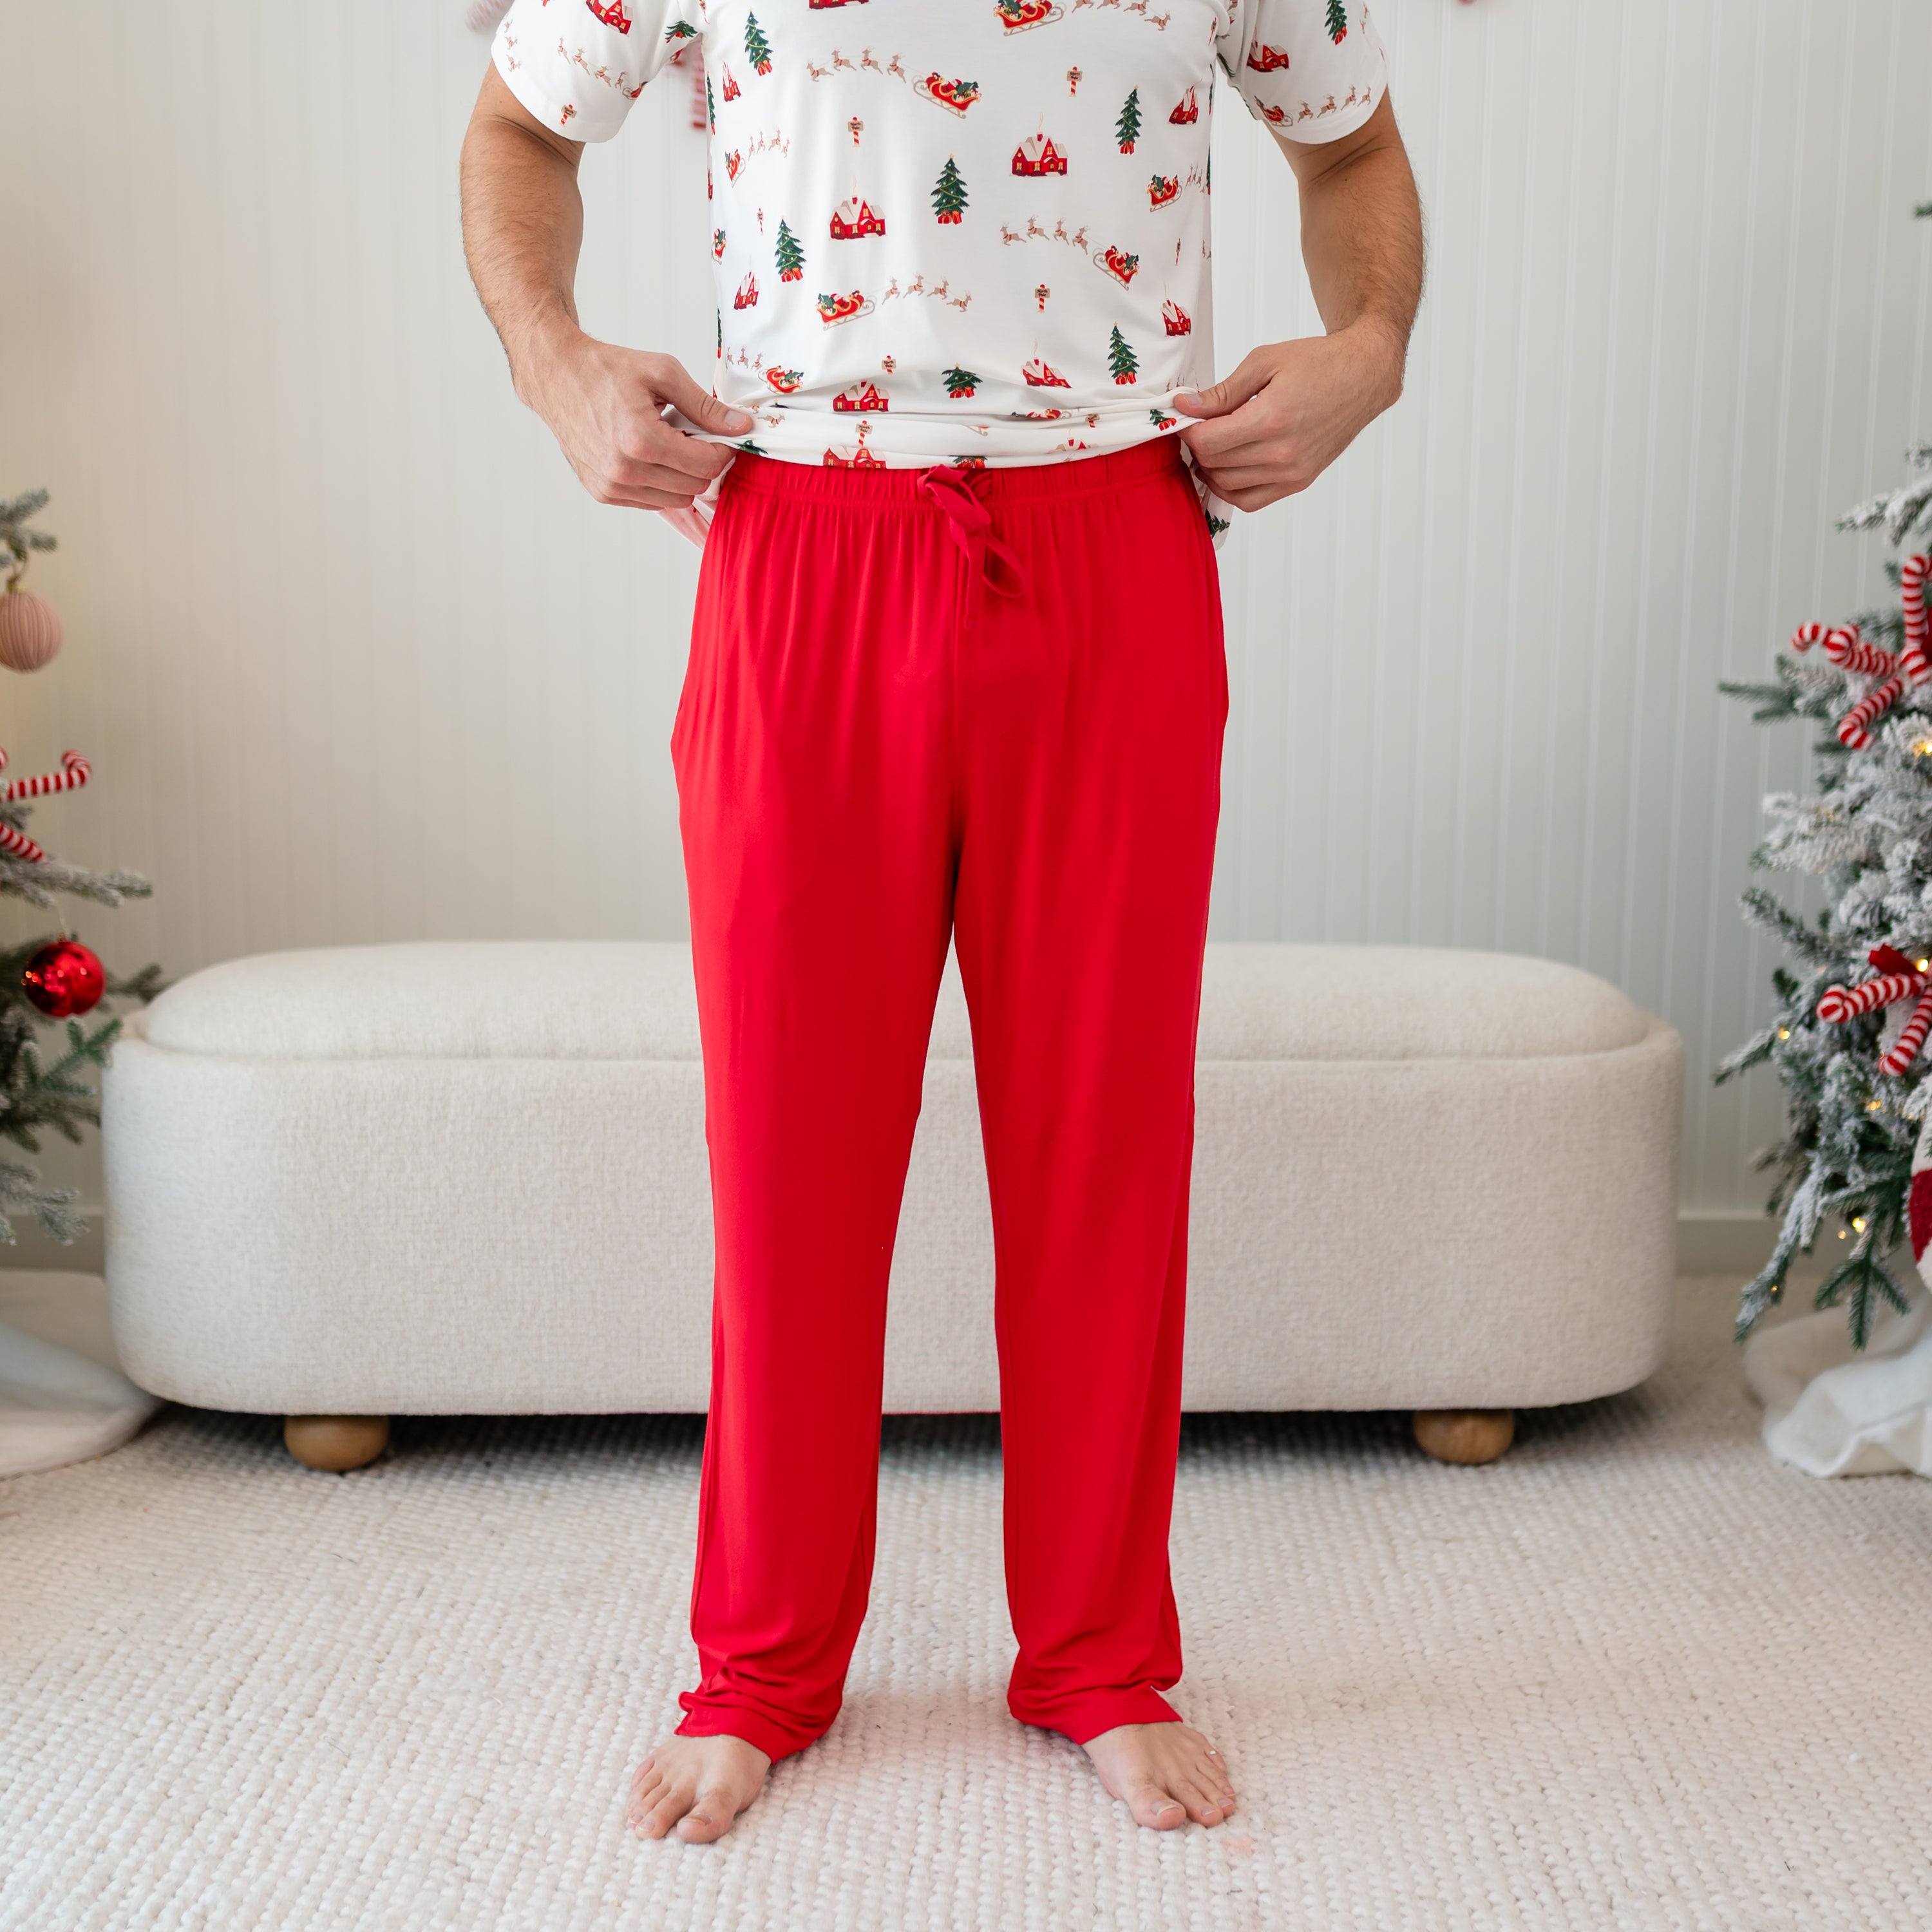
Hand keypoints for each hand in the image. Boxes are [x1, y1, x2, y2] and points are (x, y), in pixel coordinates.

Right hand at [519, 326, 754, 511]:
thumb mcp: (662, 373)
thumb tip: (742, 426)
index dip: (722, 450)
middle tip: (693, 435)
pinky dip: (660, 483)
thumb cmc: (606, 369)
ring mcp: (611, 486)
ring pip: (676, 500)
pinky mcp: (603, 493)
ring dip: (682, 475)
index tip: (721, 435)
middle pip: (694, 486)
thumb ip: (705, 405)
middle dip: (703, 462)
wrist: (557, 376)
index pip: (706, 464)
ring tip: (667, 442)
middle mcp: (624, 470)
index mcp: (641, 440)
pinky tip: (648, 454)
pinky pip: (651, 502)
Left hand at [1170, 323, 1402, 512]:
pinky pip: (1250, 501)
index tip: (1185, 417)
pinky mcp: (1299, 482)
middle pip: (1214, 465)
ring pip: (1227, 486)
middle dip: (1198, 447)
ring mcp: (1292, 472)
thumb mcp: (1264, 361)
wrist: (1363, 377)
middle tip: (1199, 426)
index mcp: (1271, 419)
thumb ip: (1222, 391)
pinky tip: (1228, 466)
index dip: (1188, 431)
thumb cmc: (1318, 362)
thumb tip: (1185, 406)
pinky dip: (1231, 488)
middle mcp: (1282, 453)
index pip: (1208, 442)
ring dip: (1211, 468)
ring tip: (1214, 443)